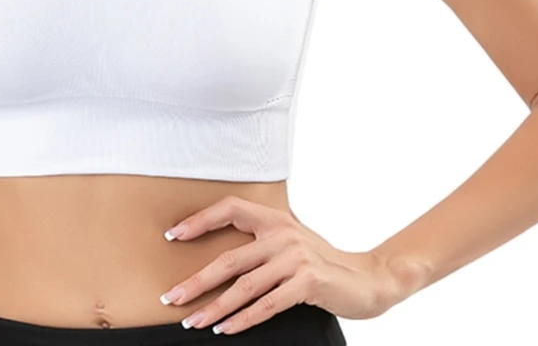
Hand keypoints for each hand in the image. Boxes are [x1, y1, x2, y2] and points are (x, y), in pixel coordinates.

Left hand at [159, 195, 402, 334]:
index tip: (173, 235)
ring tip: (193, 320)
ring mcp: (296, 258)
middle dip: (197, 281)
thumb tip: (217, 258)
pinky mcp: (308, 282)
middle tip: (171, 296)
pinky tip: (225, 329)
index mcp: (275, 218)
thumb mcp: (290, 242)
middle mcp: (283, 233)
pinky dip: (243, 319)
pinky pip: (267, 305)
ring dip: (215, 307)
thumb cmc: (321, 262)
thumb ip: (261, 243)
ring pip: (245, 286)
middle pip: (230, 258)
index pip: (231, 209)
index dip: (200, 220)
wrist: (366, 279)